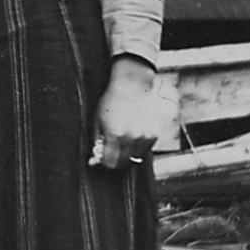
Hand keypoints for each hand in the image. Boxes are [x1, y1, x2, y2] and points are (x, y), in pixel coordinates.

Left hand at [91, 56, 161, 170]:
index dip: (106, 162)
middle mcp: (131, 138)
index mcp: (115, 135)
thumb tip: (95, 158)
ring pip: (135, 158)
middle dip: (116, 159)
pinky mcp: (153, 135)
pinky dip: (138, 146)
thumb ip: (97, 141)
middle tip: (113, 150)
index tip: (104, 158)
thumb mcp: (97, 120)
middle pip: (123, 163)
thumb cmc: (112, 101)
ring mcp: (144, 137)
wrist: (132, 86)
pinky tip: (133, 134)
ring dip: (128, 153)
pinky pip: (145, 149)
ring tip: (124, 138)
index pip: (110, 163)